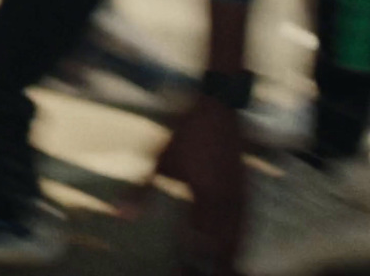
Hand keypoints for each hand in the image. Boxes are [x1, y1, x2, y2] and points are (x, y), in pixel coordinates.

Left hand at [123, 94, 247, 275]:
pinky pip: (248, 227)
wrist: (218, 109)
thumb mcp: (158, 161)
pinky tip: (236, 254)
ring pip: (240, 241)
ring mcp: (242, 198)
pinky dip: (241, 244)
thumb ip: (140, 192)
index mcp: (206, 197)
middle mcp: (229, 202)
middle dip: (213, 268)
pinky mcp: (249, 192)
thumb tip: (120, 216)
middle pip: (224, 248)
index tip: (180, 274)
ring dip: (229, 260)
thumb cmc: (185, 133)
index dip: (191, 264)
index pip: (200, 243)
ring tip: (219, 274)